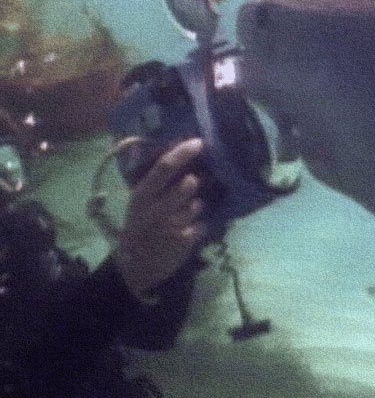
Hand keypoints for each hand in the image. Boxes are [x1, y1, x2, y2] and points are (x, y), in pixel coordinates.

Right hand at [115, 138, 205, 297]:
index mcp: (141, 196)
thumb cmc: (139, 228)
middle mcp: (155, 209)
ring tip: (183, 215)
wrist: (135, 268)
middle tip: (191, 186)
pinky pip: (202, 224)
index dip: (183, 153)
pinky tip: (187, 231)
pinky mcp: (185, 241)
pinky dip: (199, 226)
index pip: (163, 168)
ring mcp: (172, 226)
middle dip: (193, 184)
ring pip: (197, 205)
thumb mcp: (138, 204)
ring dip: (196, 207)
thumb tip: (177, 154)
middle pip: (187, 185)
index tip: (199, 142)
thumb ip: (155, 184)